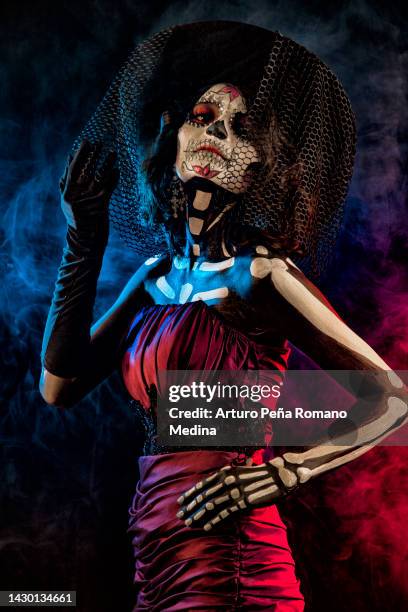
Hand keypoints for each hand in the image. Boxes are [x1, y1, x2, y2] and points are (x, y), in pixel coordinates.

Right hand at [60, 140, 117, 247]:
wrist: (86, 242)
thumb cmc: (80, 221)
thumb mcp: (69, 203)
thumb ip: (67, 183)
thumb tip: (69, 160)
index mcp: (67, 193)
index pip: (73, 169)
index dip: (80, 155)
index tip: (86, 141)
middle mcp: (76, 196)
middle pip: (85, 170)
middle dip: (92, 155)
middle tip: (99, 142)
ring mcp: (88, 201)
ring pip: (99, 177)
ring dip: (106, 163)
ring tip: (113, 152)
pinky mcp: (101, 206)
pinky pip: (109, 188)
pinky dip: (114, 179)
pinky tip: (118, 170)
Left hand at [176, 457, 298, 530]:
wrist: (280, 476)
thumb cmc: (259, 474)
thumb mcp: (241, 471)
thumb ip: (228, 476)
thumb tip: (216, 483)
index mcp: (226, 472)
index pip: (203, 484)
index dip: (190, 494)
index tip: (180, 502)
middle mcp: (228, 480)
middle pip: (204, 495)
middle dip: (190, 506)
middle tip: (180, 515)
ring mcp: (236, 491)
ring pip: (212, 505)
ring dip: (199, 515)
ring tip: (189, 523)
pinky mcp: (244, 502)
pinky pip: (225, 513)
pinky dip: (214, 520)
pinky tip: (206, 527)